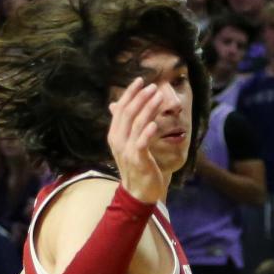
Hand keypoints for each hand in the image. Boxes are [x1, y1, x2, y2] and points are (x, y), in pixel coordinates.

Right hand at [107, 78, 167, 203]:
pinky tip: (155, 123)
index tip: (141, 80)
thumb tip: (114, 106)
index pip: (120, 108)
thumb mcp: (127, 144)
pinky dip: (148, 132)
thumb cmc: (136, 167)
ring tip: (159, 97)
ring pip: (137, 124)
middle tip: (154, 87)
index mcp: (114, 134)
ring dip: (149, 109)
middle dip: (141, 97)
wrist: (138, 192)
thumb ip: (124, 125)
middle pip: (128, 113)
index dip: (130, 93)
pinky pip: (142, 142)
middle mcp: (117, 140)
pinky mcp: (137, 159)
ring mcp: (126, 150)